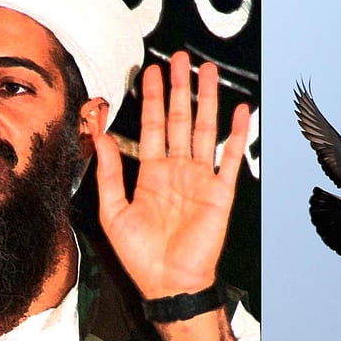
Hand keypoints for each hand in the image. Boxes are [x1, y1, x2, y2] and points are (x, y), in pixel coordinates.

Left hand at [92, 51, 249, 298]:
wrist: (168, 282)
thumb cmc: (140, 254)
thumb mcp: (113, 211)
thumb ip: (109, 172)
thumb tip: (99, 136)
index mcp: (152, 173)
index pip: (153, 126)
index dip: (153, 99)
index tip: (150, 71)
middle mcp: (178, 170)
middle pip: (181, 120)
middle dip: (179, 88)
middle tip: (179, 58)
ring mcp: (201, 179)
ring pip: (205, 130)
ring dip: (208, 101)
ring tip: (208, 72)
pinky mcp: (221, 193)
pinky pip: (230, 159)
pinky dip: (237, 135)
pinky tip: (241, 111)